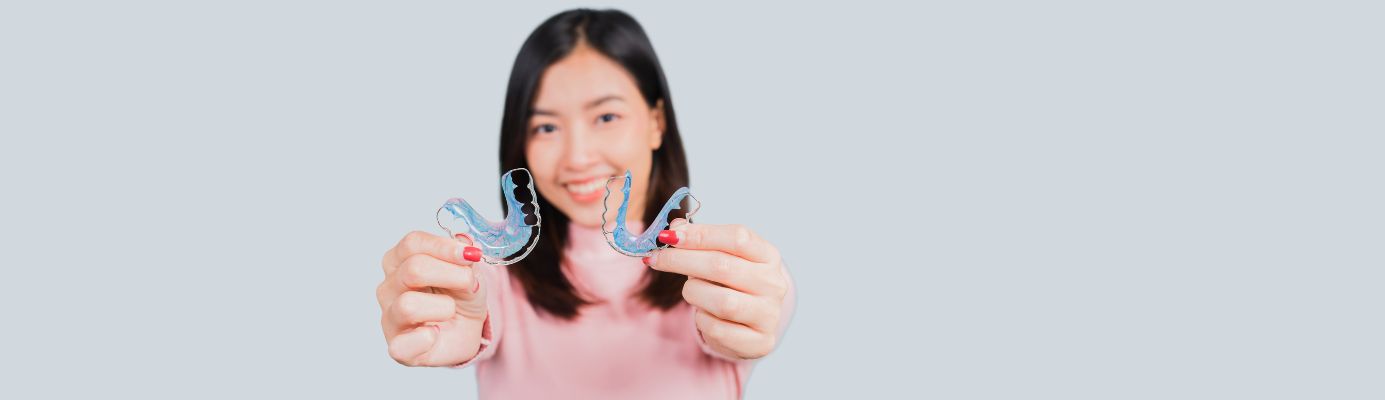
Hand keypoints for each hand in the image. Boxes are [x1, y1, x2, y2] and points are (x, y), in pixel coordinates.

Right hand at [377, 231, 487, 365]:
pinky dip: (425, 339)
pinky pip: (402, 345)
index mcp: (400, 260)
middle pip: (413, 269)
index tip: (469, 255)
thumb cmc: (460, 296)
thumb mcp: (469, 271)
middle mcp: (389, 287)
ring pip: (408, 304)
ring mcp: (390, 317)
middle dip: (451, 275)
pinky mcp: (397, 347)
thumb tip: (465, 242)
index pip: (412, 243)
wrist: (467, 329)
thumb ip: (464, 257)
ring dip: (444, 306)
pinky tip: (436, 334)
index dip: (443, 247)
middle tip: (470, 282)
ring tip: (451, 310)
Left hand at [644, 220, 788, 359]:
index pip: (737, 237)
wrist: (749, 324)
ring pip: (722, 301)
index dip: (700, 235)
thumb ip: (699, 240)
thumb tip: (674, 229)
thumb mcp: (720, 257)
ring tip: (689, 291)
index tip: (669, 236)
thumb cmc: (731, 284)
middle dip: (682, 260)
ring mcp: (768, 314)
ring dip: (694, 292)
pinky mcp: (759, 342)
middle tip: (656, 259)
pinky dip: (701, 319)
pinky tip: (703, 313)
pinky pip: (717, 329)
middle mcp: (773, 284)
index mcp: (768, 255)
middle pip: (723, 266)